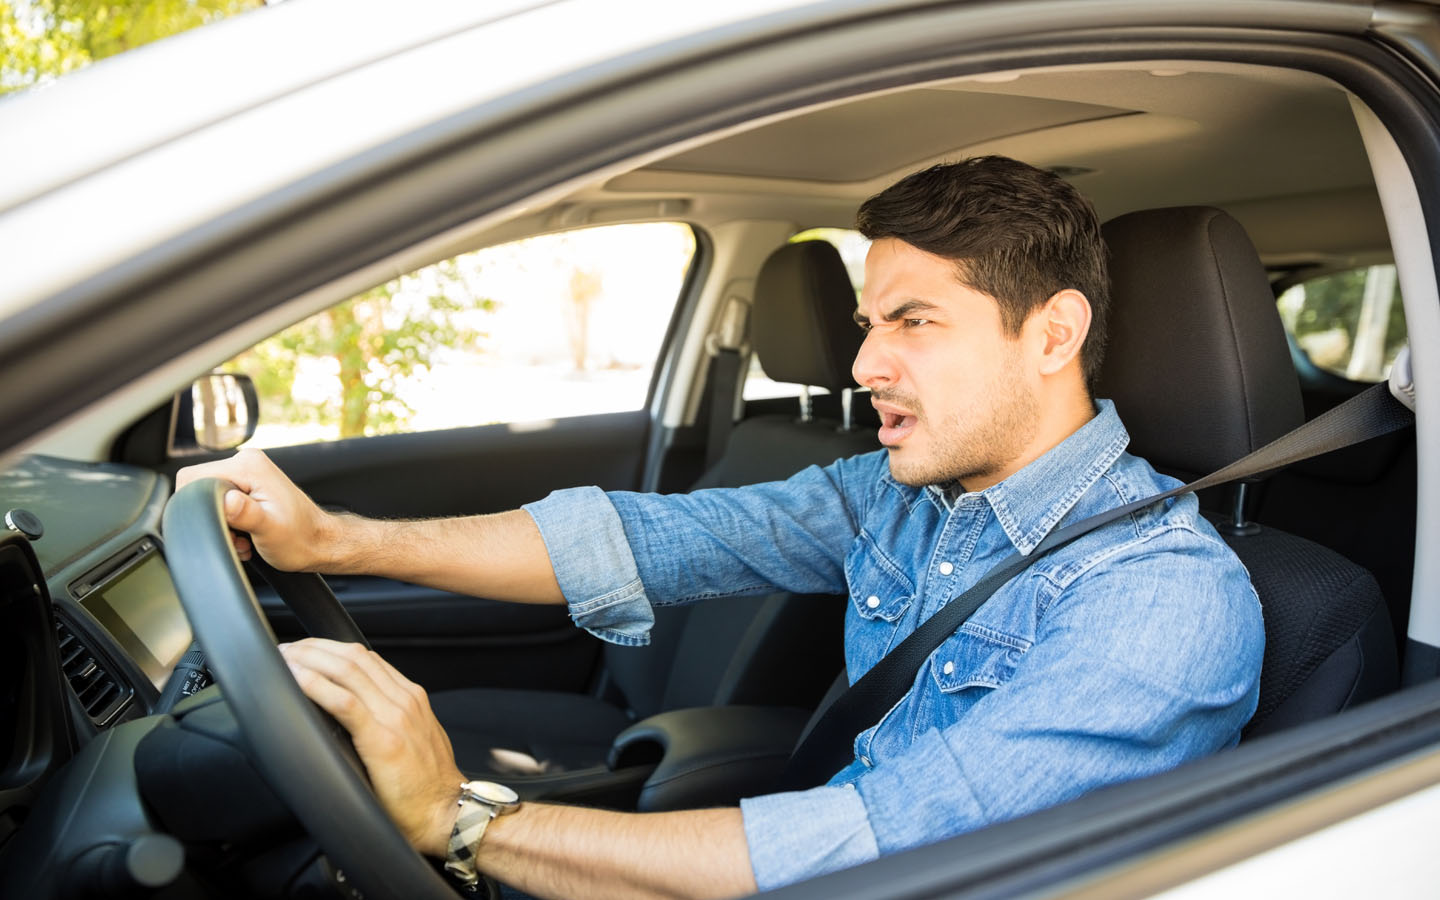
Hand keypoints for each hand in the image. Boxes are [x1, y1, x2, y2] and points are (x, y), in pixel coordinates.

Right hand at [174, 448, 334, 570]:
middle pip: (198, 488)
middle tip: (237, 536)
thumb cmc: (301, 538)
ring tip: (244, 539)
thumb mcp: (271, 531)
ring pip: (208, 499)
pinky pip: (220, 503)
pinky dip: (228, 523)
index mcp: (249, 466)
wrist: (320, 542)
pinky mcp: (247, 485)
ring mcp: (247, 473)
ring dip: (221, 524)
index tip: (222, 527)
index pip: (192, 478)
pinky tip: (245, 536)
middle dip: (211, 518)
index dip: (197, 506)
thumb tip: (227, 500)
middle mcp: (246, 462)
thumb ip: (247, 514)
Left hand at [280, 638, 465, 857]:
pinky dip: (317, 687)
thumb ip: (392, 723)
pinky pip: (345, 703)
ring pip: (347, 672)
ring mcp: (395, 717)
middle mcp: (405, 700)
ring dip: (310, 661)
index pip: (366, 658)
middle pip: (353, 657)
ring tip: (283, 660)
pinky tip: (297, 681)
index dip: (330, 649)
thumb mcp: (415, 741)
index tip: (305, 651)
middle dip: (314, 648)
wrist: (448, 814)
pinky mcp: (383, 740)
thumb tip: (355, 719)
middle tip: (285, 650)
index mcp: (412, 698)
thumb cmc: (427, 788)